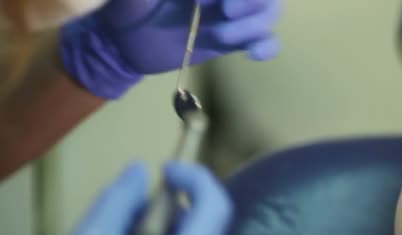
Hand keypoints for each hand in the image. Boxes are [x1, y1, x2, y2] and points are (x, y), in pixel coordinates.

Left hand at [60, 0, 281, 98]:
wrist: (124, 44)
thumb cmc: (128, 6)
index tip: (201, 0)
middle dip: (251, 1)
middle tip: (226, 12)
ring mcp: (232, 15)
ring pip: (270, 12)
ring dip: (254, 25)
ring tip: (222, 38)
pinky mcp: (233, 42)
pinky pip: (267, 41)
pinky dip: (267, 47)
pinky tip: (252, 54)